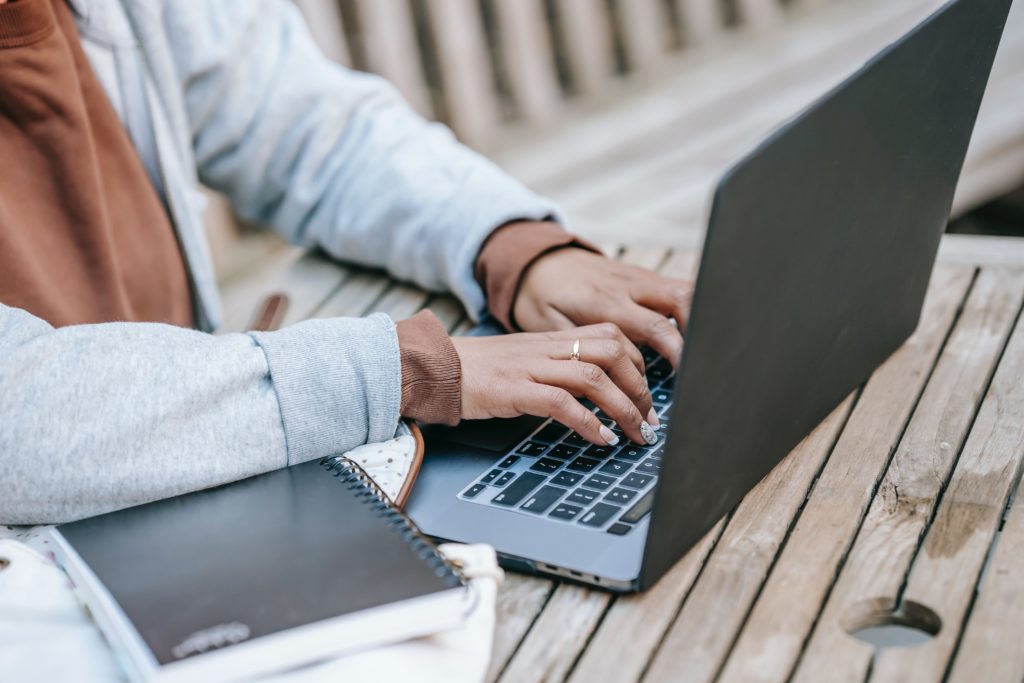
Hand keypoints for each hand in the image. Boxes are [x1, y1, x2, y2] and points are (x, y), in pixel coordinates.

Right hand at [452, 324, 659, 445]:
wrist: (436, 368)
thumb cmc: (480, 370)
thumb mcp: (526, 359)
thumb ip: (559, 366)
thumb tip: (597, 392)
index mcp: (552, 338)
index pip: (611, 336)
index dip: (638, 364)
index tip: (647, 396)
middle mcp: (546, 348)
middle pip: (611, 353)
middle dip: (640, 388)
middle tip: (650, 420)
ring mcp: (530, 367)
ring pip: (594, 378)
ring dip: (623, 409)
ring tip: (635, 434)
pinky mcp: (513, 389)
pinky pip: (561, 403)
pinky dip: (589, 423)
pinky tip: (602, 439)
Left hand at [514, 248, 693, 366]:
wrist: (538, 261)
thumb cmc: (540, 298)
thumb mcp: (548, 327)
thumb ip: (579, 349)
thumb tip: (602, 384)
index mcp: (605, 302)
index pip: (654, 327)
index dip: (677, 353)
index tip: (681, 380)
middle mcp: (628, 286)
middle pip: (680, 301)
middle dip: (695, 336)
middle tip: (694, 370)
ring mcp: (638, 278)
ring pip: (684, 291)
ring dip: (698, 321)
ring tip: (697, 355)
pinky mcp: (642, 276)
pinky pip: (675, 289)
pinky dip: (688, 310)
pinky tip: (690, 335)